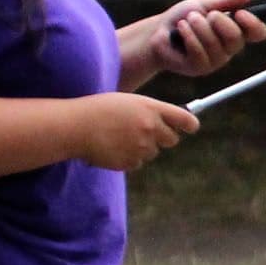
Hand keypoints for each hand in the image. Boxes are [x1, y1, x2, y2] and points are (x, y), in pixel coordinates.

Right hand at [65, 91, 198, 170]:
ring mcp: (141, 146)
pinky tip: (113, 147)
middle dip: (163, 137)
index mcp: (150, 108)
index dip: (190, 124)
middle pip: (172, 139)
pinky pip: (137, 162)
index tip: (190, 127)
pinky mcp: (131, 162)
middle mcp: (151, 127)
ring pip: (153, 152)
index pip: (184, 119)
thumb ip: (149, 111)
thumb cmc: (99, 110)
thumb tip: (166, 122)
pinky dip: (129, 157)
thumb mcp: (128, 101)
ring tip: (119, 137)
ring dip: (142, 147)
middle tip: (146, 132)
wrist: (75, 126)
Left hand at [125, 0, 265, 82]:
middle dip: (218, 21)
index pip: (258, 33)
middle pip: (236, 38)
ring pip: (214, 42)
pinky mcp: (200, 68)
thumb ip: (225, 2)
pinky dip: (188, 35)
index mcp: (235, 32)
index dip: (253, 24)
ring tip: (186, 21)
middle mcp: (229, 49)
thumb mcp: (204, 5)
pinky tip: (180, 30)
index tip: (240, 13)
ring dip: (198, 26)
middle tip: (204, 14)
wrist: (157, 32)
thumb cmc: (182, 18)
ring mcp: (216, 61)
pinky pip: (199, 50)